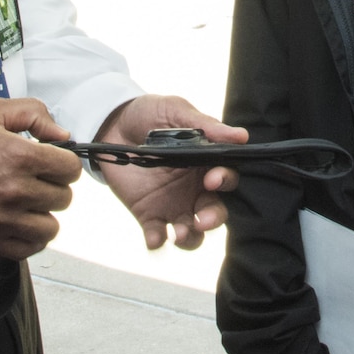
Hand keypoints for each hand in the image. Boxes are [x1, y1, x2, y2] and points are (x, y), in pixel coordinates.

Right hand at [0, 97, 81, 260]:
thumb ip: (32, 113)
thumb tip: (61, 133)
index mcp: (19, 156)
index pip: (69, 168)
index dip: (62, 161)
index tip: (51, 160)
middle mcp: (15, 191)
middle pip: (63, 198)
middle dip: (52, 184)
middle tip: (35, 177)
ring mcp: (1, 220)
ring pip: (50, 227)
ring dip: (43, 213)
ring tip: (27, 201)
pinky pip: (28, 248)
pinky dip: (29, 238)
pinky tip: (19, 221)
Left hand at [94, 96, 244, 249]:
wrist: (112, 124)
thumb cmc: (150, 114)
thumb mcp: (176, 111)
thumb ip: (206, 125)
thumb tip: (241, 135)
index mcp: (205, 163)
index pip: (226, 178)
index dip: (224, 181)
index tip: (212, 178)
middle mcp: (194, 189)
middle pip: (214, 212)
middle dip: (213, 219)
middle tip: (204, 220)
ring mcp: (172, 204)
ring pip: (192, 232)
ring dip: (190, 238)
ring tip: (180, 233)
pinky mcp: (148, 214)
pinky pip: (157, 234)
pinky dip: (157, 241)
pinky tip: (154, 239)